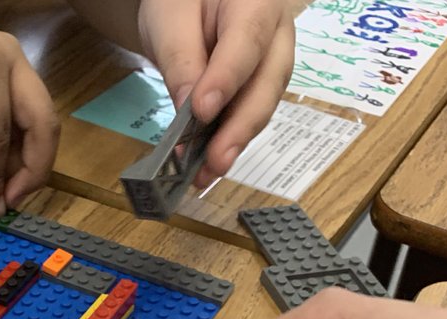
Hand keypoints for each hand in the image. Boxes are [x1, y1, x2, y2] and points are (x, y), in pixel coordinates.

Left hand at [0, 8, 58, 215]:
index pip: (0, 133)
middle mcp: (11, 58)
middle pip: (43, 122)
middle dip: (33, 169)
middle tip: (10, 200)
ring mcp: (16, 61)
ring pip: (41, 119)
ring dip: (29, 158)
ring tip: (3, 189)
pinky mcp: (13, 71)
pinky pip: (28, 112)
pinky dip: (20, 143)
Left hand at [138, 0, 294, 184]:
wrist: (188, 3)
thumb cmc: (180, 1)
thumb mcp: (169, 17)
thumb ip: (180, 58)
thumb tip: (191, 112)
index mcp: (259, 0)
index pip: (248, 40)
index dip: (227, 79)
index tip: (202, 112)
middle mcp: (278, 31)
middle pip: (268, 80)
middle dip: (241, 126)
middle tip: (215, 161)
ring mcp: (273, 60)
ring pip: (263, 102)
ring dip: (235, 141)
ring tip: (206, 172)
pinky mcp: (260, 85)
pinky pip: (249, 112)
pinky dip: (229, 139)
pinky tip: (209, 163)